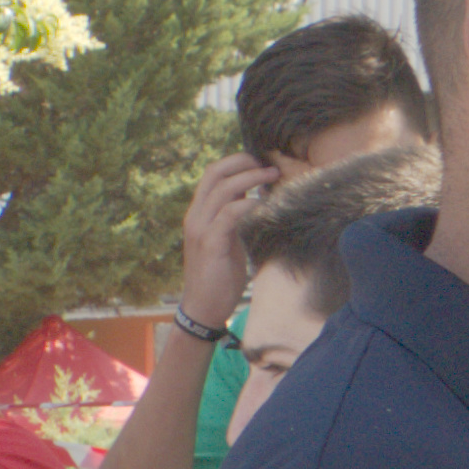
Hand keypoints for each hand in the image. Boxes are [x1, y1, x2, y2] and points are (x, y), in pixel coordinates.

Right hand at [175, 150, 282, 332]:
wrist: (203, 306)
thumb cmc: (220, 273)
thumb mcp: (228, 238)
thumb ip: (234, 217)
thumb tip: (254, 195)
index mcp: (199, 212)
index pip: (213, 173)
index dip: (236, 161)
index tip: (262, 162)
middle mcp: (196, 216)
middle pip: (215, 173)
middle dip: (243, 162)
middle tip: (270, 165)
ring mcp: (200, 229)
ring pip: (222, 189)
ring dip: (251, 179)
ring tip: (273, 177)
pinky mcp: (211, 244)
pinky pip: (229, 215)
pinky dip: (248, 204)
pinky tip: (264, 203)